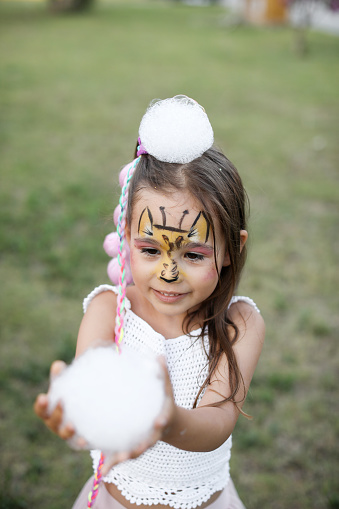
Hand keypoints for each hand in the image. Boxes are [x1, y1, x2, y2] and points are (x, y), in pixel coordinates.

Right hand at [34, 360, 78, 442]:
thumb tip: (58, 365)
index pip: (41, 409)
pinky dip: (81, 442)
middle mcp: (56, 424)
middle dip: (56, 414)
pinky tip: (85, 439)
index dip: (41, 405)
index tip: (43, 397)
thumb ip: (61, 375)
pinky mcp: (80, 439)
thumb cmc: (72, 391)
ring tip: (72, 425)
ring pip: (64, 434)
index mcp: (49, 410)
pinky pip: (79, 442)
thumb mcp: (67, 381)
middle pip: (52, 422)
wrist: (88, 403)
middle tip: (62, 402)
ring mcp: (67, 433)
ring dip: (66, 431)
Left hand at [101, 356, 175, 474]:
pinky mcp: (134, 446)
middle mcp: (154, 434)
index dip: (162, 420)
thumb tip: (159, 355)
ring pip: (134, 453)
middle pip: (148, 443)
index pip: (164, 418)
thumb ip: (163, 373)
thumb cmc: (165, 402)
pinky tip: (102, 471)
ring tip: (110, 464)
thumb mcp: (167, 387)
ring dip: (123, 459)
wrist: (170, 423)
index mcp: (163, 418)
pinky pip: (123, 454)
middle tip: (128, 452)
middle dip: (139, 448)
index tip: (159, 421)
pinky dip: (114, 463)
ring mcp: (144, 443)